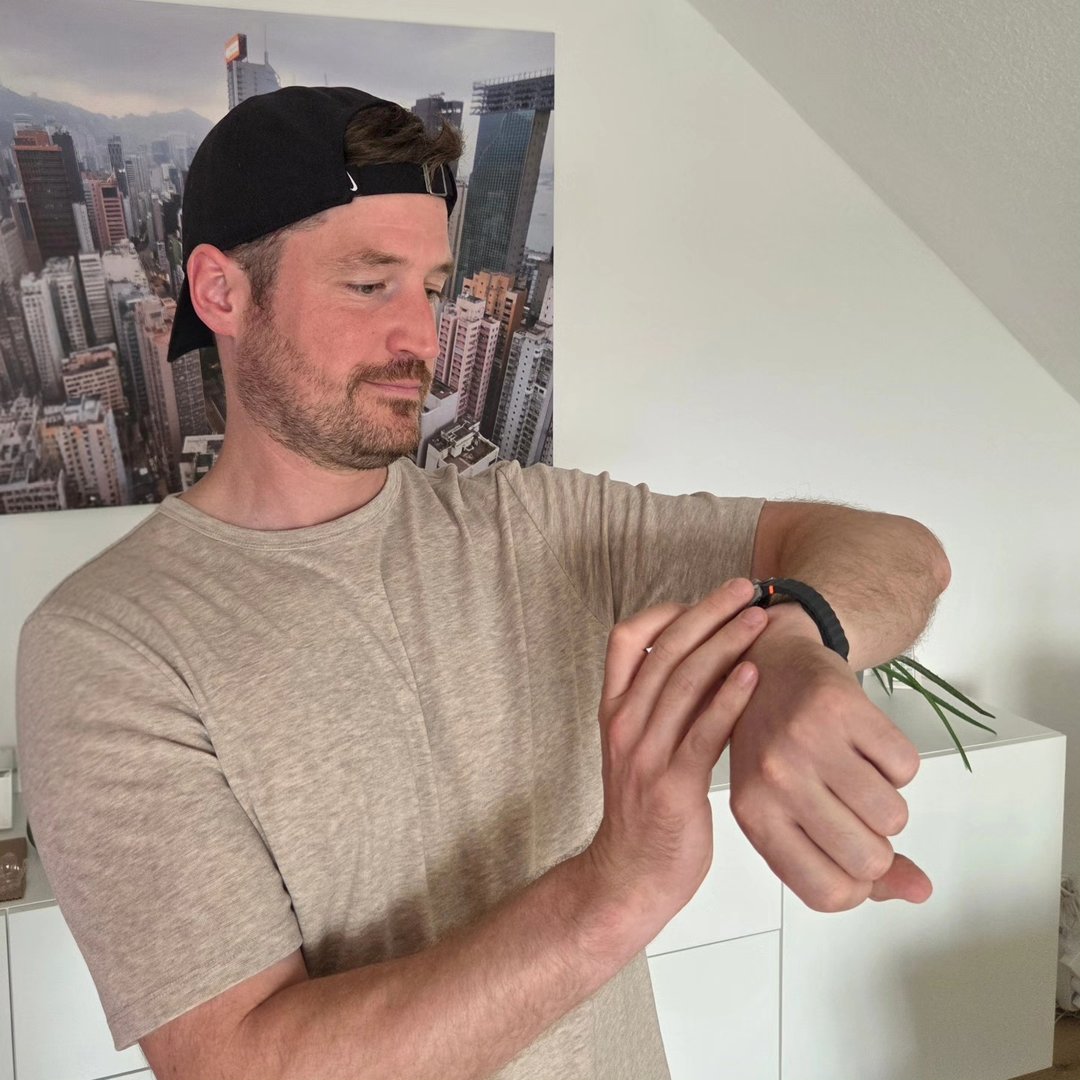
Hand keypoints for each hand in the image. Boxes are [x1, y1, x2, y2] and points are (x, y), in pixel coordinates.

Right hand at [583, 578, 769, 937]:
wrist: (628, 877)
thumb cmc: (645, 812)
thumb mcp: (640, 749)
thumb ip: (663, 707)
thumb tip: (707, 663)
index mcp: (614, 710)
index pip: (625, 638)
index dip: (666, 610)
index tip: (708, 597)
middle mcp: (625, 723)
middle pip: (663, 650)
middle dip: (707, 612)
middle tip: (745, 589)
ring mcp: (645, 753)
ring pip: (682, 681)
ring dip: (724, 644)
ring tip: (758, 620)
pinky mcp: (671, 785)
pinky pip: (701, 732)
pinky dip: (728, 699)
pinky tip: (753, 675)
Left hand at [728, 608, 932, 911]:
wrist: (767, 663)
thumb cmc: (773, 744)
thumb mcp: (786, 808)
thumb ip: (847, 862)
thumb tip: (921, 889)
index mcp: (754, 816)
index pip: (828, 893)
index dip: (858, 884)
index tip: (852, 854)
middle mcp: (774, 780)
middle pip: (868, 859)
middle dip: (877, 841)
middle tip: (852, 805)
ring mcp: (806, 741)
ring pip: (893, 815)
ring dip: (887, 799)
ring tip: (853, 769)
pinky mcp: (840, 705)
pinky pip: (906, 766)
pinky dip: (896, 761)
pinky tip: (861, 741)